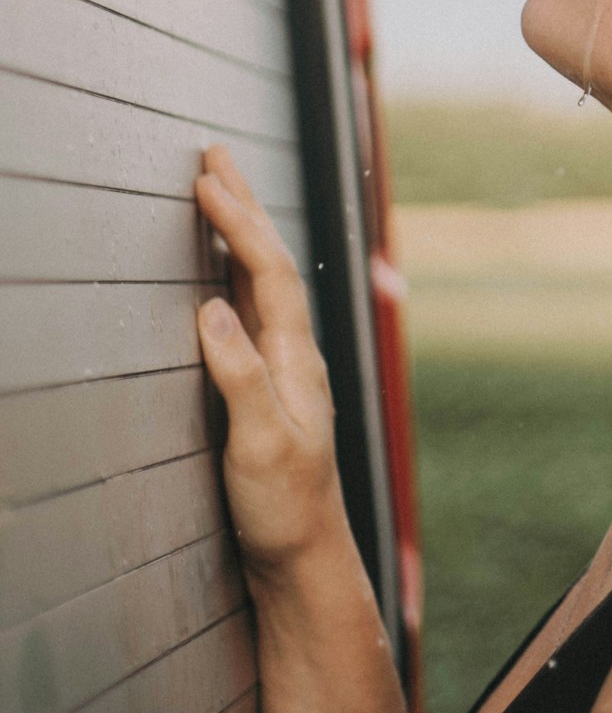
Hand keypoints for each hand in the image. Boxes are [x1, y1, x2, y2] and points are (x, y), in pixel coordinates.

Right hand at [194, 145, 347, 579]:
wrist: (303, 557)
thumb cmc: (285, 507)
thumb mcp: (262, 444)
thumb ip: (240, 376)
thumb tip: (212, 309)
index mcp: (296, 358)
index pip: (268, 271)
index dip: (238, 223)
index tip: (206, 181)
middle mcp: (295, 353)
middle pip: (270, 262)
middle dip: (243, 206)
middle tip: (214, 155)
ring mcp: (284, 368)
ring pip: (261, 281)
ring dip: (239, 232)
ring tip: (217, 191)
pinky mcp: (267, 388)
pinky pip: (251, 309)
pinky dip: (233, 274)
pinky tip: (222, 273)